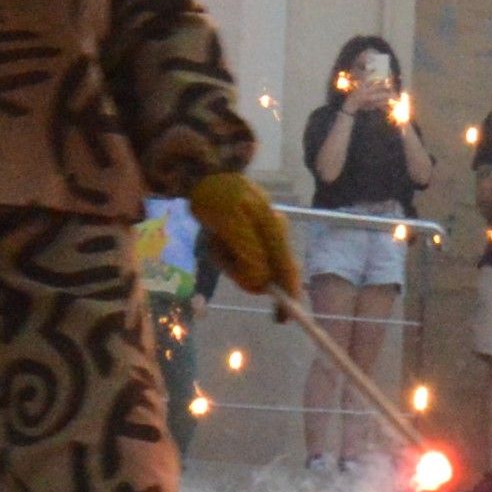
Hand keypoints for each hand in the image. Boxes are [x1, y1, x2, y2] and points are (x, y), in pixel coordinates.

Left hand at [184, 171, 302, 305]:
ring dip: (229, 262)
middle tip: (221, 254)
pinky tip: (216, 239)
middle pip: (265, 272)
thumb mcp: (232, 226)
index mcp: (275, 231)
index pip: (288, 271)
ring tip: (215, 241)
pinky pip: (239, 256)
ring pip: (249, 265)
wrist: (203, 171)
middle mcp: (273, 234)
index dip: (289, 297)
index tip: (283, 319)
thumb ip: (250, 255)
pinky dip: (225, 254)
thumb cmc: (217, 197)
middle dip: (242, 272)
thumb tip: (262, 283)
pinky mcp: (249, 231)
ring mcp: (261, 232)